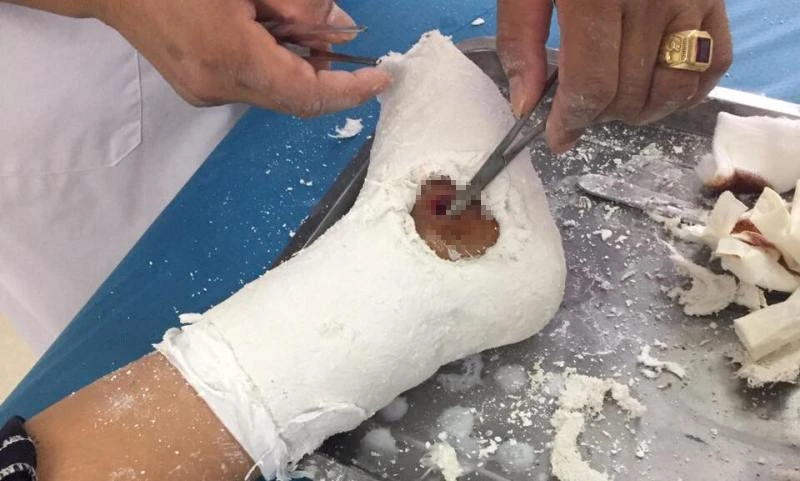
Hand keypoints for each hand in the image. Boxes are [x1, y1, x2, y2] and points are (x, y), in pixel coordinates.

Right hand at [95, 0, 390, 116]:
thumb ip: (301, 4)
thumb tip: (340, 26)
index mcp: (232, 58)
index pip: (309, 93)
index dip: (352, 90)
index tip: (383, 79)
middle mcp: (220, 87)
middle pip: (294, 97)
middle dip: (324, 71)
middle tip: (332, 34)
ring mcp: (206, 92)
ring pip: (274, 90)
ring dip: (296, 63)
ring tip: (286, 21)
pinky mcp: (198, 88)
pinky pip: (252, 84)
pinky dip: (272, 63)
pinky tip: (262, 30)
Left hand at [498, 0, 732, 152]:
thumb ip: (522, 40)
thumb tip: (526, 105)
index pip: (593, 85)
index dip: (572, 122)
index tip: (558, 138)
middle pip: (630, 93)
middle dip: (598, 115)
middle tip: (578, 109)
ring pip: (675, 86)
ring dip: (642, 111)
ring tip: (613, 104)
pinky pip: (714, 60)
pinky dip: (688, 88)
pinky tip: (658, 87)